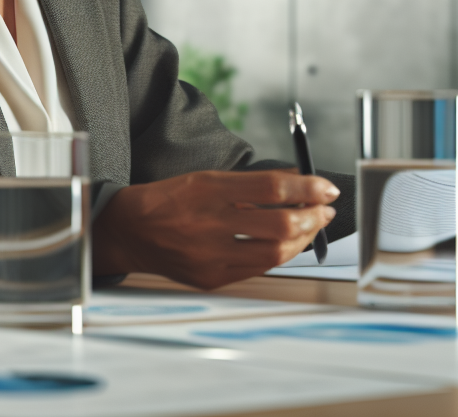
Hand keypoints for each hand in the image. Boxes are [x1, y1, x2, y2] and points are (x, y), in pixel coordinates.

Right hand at [93, 169, 338, 289]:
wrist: (131, 230)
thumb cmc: (171, 198)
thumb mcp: (208, 177)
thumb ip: (252, 182)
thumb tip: (296, 179)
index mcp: (209, 189)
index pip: (272, 187)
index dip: (306, 186)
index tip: (326, 187)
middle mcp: (210, 223)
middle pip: (279, 224)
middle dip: (312, 216)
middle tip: (325, 208)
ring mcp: (210, 256)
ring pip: (274, 253)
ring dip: (302, 240)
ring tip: (311, 226)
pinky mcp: (210, 279)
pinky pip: (257, 270)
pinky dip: (278, 256)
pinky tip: (287, 244)